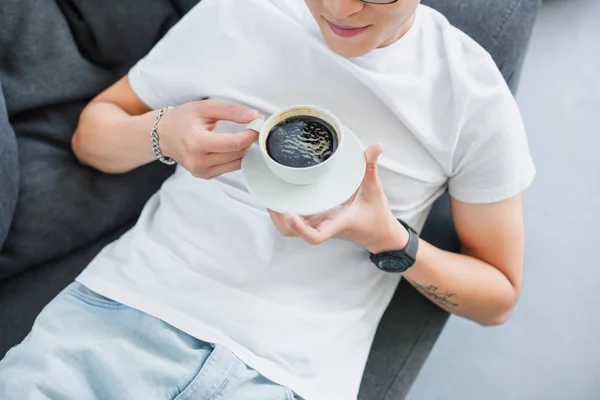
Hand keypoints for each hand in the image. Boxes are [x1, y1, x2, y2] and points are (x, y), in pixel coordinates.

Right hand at [158, 100, 259, 178]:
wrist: (163, 135)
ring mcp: (201, 172)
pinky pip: (228, 168)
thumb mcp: (205, 108)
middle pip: (237, 155)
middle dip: (248, 141)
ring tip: (242, 136)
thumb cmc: (181, 119)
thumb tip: (252, 116)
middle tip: (252, 127)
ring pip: (236, 164)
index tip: (257, 126)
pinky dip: (234, 157)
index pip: (233, 144)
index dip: (249, 135)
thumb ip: (231, 111)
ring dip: (243, 150)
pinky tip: (231, 146)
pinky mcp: (205, 176)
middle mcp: (198, 161)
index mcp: (196, 143)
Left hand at [268, 144, 408, 252]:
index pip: (315, 236)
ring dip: (278, 217)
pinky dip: (284, 212)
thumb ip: (371, 167)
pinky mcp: (317, 222)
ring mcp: (318, 225)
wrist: (379, 234)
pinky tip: (281, 195)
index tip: (289, 213)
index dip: (299, 228)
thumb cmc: (376, 216)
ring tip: (271, 196)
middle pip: (292, 233)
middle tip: (271, 198)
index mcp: (337, 223)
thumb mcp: (375, 189)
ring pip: (290, 230)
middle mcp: (324, 226)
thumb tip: (376, 146)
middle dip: (279, 219)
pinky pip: (295, 222)